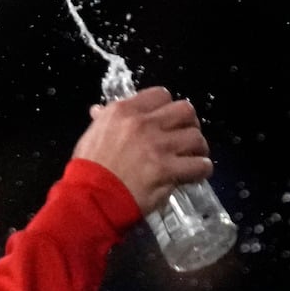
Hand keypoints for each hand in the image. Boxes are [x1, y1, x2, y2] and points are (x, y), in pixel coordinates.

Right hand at [71, 86, 211, 214]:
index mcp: (124, 111)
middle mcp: (144, 123)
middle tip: (184, 137)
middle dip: (188, 123)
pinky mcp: (168, 170)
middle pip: (185, 111)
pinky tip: (193, 174)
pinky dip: (201, 169)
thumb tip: (99, 110)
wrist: (90, 195)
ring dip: (197, 148)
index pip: (161, 95)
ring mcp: (158, 146)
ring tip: (192, 157)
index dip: (166, 108)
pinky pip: (201, 165)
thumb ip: (103, 120)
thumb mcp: (92, 134)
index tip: (165, 121)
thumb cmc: (88, 166)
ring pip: (196, 137)